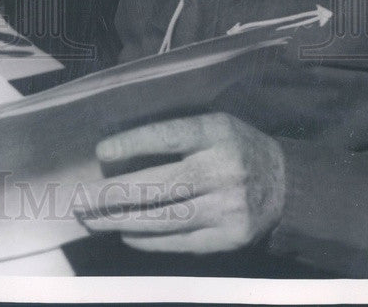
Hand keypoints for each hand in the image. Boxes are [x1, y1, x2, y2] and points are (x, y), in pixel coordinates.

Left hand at [78, 113, 285, 252]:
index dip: (132, 144)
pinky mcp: (230, 238)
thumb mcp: (214, 125)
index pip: (168, 137)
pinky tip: (124, 233)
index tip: (101, 153)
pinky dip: (148, 239)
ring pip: (164, 219)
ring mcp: (228, 208)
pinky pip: (180, 241)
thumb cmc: (235, 148)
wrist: (288, 186)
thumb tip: (118, 156)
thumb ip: (175, 135)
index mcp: (218, 133)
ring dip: (120, 221)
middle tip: (79, 199)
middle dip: (112, 195)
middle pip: (159, 185)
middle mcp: (223, 170)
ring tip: (92, 220)